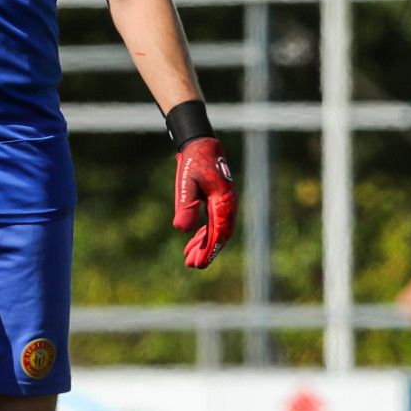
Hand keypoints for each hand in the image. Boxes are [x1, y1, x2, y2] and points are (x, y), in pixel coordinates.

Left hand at [172, 137, 235, 269]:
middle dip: (207, 251)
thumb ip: (186, 204)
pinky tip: (192, 242)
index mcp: (223, 200)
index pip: (218, 231)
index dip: (209, 249)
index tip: (198, 263)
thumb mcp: (186, 182)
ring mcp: (224, 204)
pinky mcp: (218, 202)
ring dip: (204, 245)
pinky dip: (204, 235)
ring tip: (189, 259)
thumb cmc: (193, 162)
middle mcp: (227, 204)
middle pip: (220, 235)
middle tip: (192, 265)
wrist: (201, 145)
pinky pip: (213, 223)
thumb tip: (182, 229)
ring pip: (217, 231)